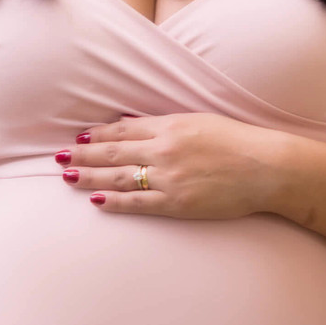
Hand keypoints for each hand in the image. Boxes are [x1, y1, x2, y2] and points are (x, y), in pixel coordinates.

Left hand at [57, 112, 279, 219]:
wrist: (266, 167)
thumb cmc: (238, 141)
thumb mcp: (199, 121)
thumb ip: (164, 124)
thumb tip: (132, 125)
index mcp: (170, 126)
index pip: (123, 130)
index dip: (98, 134)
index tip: (79, 136)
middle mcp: (164, 150)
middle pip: (113, 152)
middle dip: (84, 154)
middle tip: (59, 156)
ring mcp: (169, 177)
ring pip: (118, 177)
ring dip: (90, 176)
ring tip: (67, 176)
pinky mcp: (177, 202)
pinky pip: (138, 203)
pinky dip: (114, 201)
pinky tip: (96, 200)